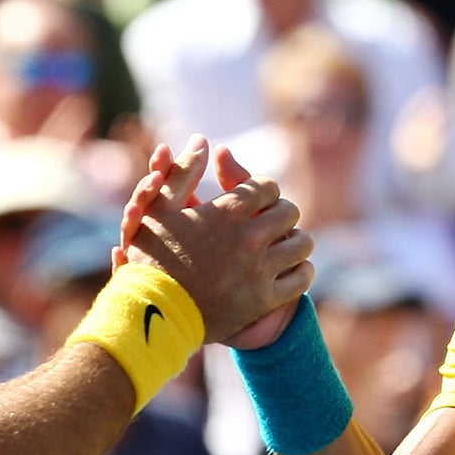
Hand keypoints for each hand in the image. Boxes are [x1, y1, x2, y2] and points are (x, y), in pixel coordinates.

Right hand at [122, 140, 313, 345]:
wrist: (152, 314)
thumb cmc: (152, 257)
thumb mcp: (160, 208)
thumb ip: (183, 172)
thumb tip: (203, 140)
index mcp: (226, 211)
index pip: (266, 187)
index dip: (263, 190)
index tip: (257, 199)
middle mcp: (248, 238)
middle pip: (289, 212)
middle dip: (281, 213)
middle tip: (273, 221)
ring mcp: (258, 270)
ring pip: (302, 244)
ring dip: (296, 241)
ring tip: (287, 245)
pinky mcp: (264, 300)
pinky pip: (301, 279)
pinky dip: (302, 271)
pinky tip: (292, 270)